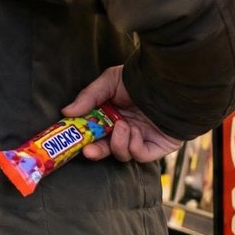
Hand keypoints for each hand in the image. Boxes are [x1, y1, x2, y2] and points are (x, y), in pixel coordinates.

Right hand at [61, 65, 182, 163]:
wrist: (169, 82)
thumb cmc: (139, 79)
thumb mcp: (109, 82)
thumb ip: (88, 98)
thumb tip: (66, 112)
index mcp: (112, 116)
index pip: (95, 132)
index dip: (83, 138)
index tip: (71, 139)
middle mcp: (126, 129)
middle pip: (106, 148)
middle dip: (96, 152)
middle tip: (87, 151)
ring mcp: (141, 139)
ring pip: (122, 154)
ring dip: (118, 143)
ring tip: (122, 125)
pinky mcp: (155, 147)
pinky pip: (139, 155)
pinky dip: (133, 146)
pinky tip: (134, 131)